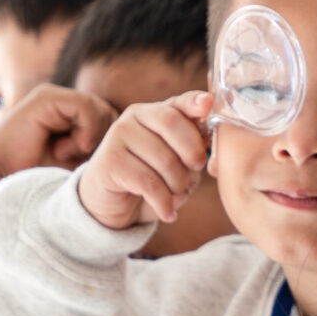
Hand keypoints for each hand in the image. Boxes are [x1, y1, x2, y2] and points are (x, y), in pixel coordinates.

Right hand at [0, 84, 118, 180]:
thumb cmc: (39, 180)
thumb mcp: (80, 167)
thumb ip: (102, 153)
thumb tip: (137, 152)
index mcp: (73, 117)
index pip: (113, 120)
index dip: (112, 144)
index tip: (95, 165)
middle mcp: (65, 103)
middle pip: (112, 113)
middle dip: (104, 140)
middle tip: (79, 160)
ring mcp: (55, 97)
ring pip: (102, 109)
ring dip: (91, 137)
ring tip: (67, 155)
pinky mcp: (46, 97)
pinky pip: (85, 106)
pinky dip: (84, 129)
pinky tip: (65, 148)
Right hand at [78, 92, 215, 230]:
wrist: (112, 204)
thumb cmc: (152, 179)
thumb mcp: (177, 163)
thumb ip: (192, 148)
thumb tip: (206, 143)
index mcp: (155, 112)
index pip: (178, 102)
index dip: (194, 103)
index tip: (208, 104)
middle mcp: (133, 117)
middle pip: (172, 124)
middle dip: (192, 154)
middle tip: (194, 175)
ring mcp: (117, 136)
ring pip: (164, 159)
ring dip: (178, 186)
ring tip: (176, 196)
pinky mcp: (109, 160)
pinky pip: (149, 182)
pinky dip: (164, 203)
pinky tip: (168, 213)